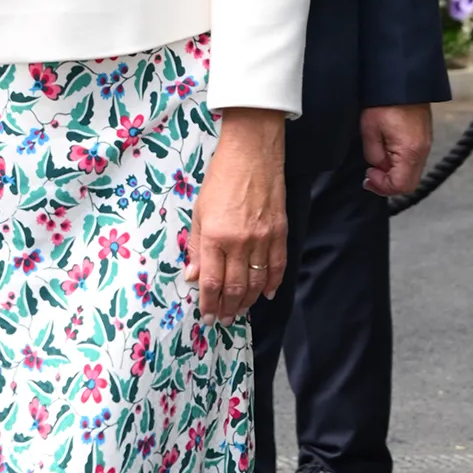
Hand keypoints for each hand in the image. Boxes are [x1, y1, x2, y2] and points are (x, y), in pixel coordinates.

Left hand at [187, 107, 287, 321]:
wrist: (252, 153)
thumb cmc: (220, 179)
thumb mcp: (199, 211)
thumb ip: (196, 246)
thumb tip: (192, 276)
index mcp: (214, 237)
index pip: (211, 282)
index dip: (209, 304)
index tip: (206, 317)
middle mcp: (239, 242)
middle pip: (235, 287)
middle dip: (227, 308)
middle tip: (223, 320)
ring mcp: (263, 238)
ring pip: (257, 281)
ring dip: (248, 301)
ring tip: (240, 311)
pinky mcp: (280, 232)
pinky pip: (278, 265)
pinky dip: (273, 283)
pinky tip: (267, 294)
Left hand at [361, 103, 432, 198]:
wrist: (402, 82)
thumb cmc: (384, 103)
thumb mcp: (369, 131)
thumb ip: (374, 155)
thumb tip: (378, 166)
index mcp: (410, 151)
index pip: (400, 185)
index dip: (382, 186)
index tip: (368, 176)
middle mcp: (423, 151)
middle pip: (409, 183)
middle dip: (388, 184)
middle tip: (371, 175)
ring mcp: (426, 144)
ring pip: (412, 173)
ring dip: (393, 174)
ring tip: (377, 163)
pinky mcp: (424, 138)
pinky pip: (414, 161)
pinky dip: (400, 164)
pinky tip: (387, 153)